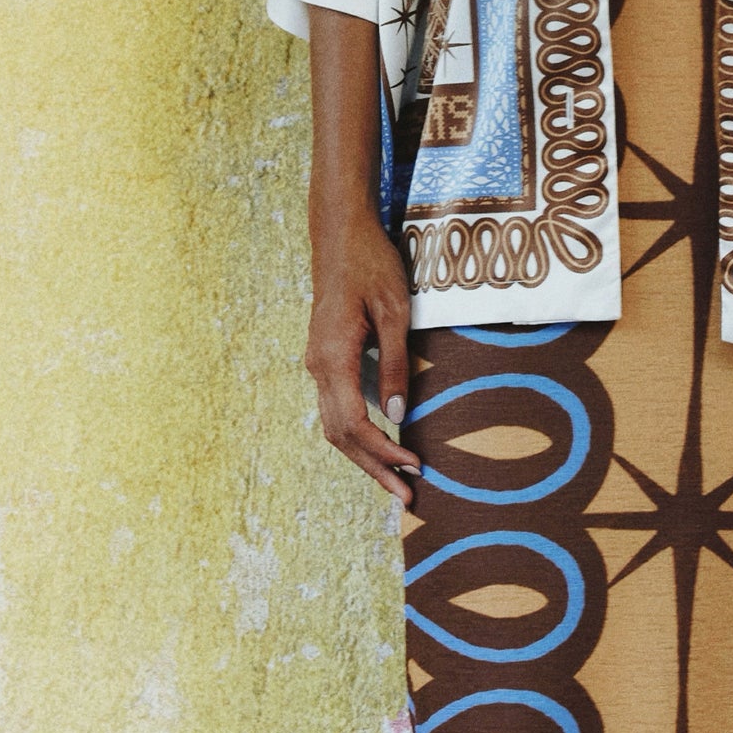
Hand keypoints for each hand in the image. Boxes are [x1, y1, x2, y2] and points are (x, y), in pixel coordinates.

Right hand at [306, 204, 420, 509]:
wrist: (340, 234)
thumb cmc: (372, 265)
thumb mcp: (395, 312)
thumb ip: (397, 364)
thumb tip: (399, 415)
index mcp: (333, 357)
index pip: (354, 424)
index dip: (383, 453)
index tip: (414, 469)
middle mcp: (318, 366)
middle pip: (341, 436)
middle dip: (374, 470)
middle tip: (407, 498)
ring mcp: (317, 363)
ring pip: (335, 426)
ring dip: (365, 457)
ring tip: (397, 481)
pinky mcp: (324, 359)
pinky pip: (337, 408)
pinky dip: (358, 434)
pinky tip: (382, 445)